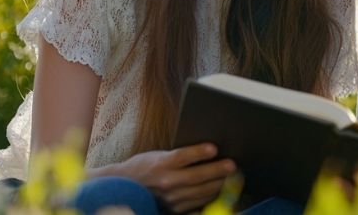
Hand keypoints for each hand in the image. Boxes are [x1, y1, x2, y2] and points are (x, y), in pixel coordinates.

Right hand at [103, 143, 235, 212]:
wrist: (124, 188)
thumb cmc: (145, 167)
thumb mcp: (158, 155)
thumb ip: (179, 155)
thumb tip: (209, 151)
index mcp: (160, 164)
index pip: (182, 156)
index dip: (199, 152)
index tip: (214, 148)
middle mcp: (165, 182)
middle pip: (196, 177)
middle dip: (217, 171)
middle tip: (232, 165)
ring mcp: (170, 198)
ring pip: (200, 192)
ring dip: (219, 184)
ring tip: (232, 177)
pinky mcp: (173, 209)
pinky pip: (197, 204)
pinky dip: (211, 197)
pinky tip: (221, 191)